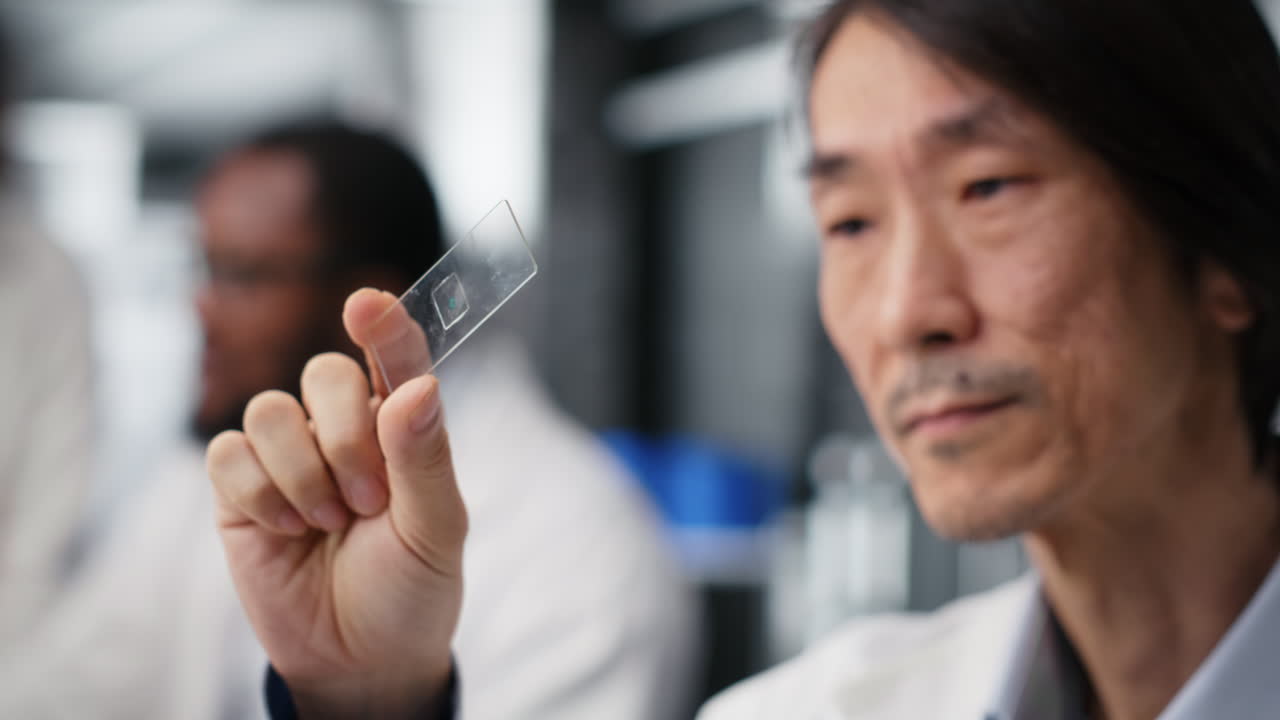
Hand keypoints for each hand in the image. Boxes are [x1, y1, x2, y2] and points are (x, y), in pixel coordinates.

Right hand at [206, 288, 465, 718]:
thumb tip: (419, 387)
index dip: (382, 326)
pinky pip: (228, 453)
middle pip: (324, 375)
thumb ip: (426, 457)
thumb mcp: (436, 531)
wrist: (359, 658)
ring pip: (270, 409)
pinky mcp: (239, 489)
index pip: (393, 357)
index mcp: (401, 427)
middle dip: (347, 438)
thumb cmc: (410, 587)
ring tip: (328, 523)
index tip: (367, 304)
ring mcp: (288, 455)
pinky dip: (259, 493)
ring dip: (303, 472)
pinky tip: (286, 530)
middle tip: (369, 501)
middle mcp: (343, 429)